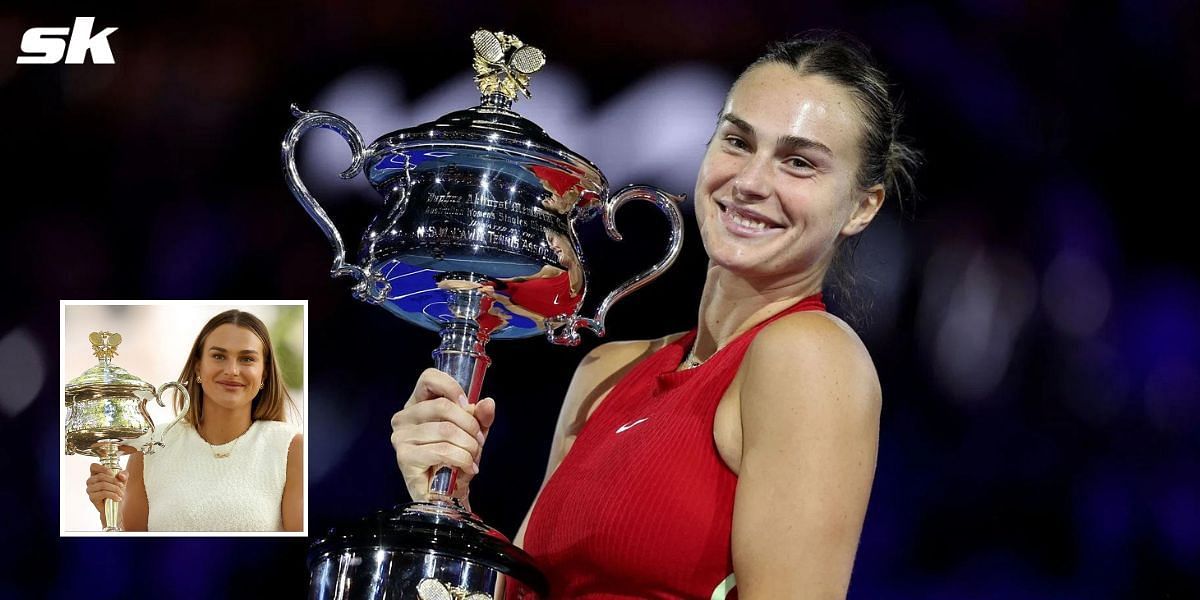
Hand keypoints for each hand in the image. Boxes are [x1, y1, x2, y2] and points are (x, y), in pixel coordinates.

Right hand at [86, 462, 126, 523]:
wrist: (116, 506)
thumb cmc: (117, 490)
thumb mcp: (123, 480)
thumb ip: (124, 474)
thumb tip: (120, 475)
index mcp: (95, 474)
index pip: (93, 466)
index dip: (103, 468)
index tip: (113, 474)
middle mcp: (90, 481)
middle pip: (101, 476)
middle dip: (114, 481)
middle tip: (122, 486)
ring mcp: (90, 489)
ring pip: (103, 485)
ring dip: (115, 489)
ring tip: (121, 493)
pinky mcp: (92, 498)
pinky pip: (103, 493)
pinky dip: (113, 495)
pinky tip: (118, 498)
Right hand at [391, 368, 496, 502]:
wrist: (447, 494)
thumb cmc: (455, 458)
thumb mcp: (473, 433)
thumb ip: (480, 417)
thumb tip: (487, 403)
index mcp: (417, 404)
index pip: (429, 378)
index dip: (453, 387)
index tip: (469, 407)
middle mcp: (404, 417)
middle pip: (443, 406)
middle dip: (470, 425)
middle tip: (478, 442)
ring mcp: (401, 437)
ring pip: (446, 430)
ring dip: (469, 446)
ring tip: (473, 457)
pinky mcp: (405, 457)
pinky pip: (442, 451)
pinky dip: (462, 459)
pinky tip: (466, 467)